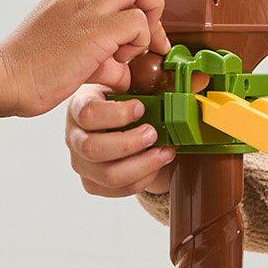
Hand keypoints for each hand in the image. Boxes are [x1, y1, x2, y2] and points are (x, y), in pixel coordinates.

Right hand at [0, 0, 168, 118]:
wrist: (3, 80)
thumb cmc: (30, 76)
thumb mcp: (70, 61)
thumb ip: (101, 61)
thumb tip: (123, 73)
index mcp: (70, 0)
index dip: (136, 19)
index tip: (134, 49)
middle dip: (152, 5)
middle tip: (146, 41)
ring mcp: (86, 9)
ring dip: (144, 27)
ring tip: (122, 58)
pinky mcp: (94, 30)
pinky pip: (136, 22)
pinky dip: (138, 43)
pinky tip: (116, 66)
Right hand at [65, 81, 175, 197]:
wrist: (118, 125)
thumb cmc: (124, 101)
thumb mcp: (131, 84)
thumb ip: (152, 79)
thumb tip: (192, 76)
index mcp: (79, 106)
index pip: (88, 114)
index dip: (117, 114)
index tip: (141, 107)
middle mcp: (74, 136)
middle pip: (93, 149)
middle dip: (129, 143)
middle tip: (153, 133)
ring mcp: (81, 162)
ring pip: (107, 175)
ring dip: (142, 165)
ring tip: (164, 152)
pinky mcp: (91, 183)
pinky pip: (115, 190)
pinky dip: (141, 180)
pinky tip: (155, 165)